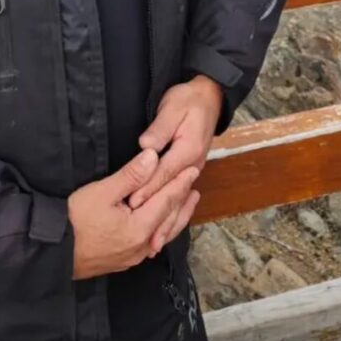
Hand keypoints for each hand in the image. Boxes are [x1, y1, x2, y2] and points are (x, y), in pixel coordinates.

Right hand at [68, 148, 199, 279]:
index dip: (180, 183)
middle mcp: (142, 246)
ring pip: (162, 234)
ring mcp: (133, 256)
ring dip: (175, 217)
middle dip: (182, 201)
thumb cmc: (75, 219)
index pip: (166, 200)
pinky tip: (161, 228)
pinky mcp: (123, 260)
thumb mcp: (102, 191)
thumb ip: (131, 176)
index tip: (192, 170)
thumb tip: (153, 157)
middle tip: (194, 185)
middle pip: (169, 220)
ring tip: (184, 205)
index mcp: (140, 228)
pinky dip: (162, 229)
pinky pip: (152, 243)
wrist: (53, 252)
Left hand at [127, 75, 222, 250]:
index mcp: (188, 150)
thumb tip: (146, 146)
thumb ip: (159, 129)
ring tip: (154, 245)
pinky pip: (181, 195)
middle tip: (143, 240)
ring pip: (178, 199)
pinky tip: (165, 226)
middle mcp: (193, 164)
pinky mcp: (190, 168)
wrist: (209, 96)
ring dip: (167, 221)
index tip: (131, 204)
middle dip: (157, 216)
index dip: (146, 190)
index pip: (163, 174)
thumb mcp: (172, 108)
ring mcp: (194, 168)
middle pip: (171, 193)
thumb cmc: (188, 100)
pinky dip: (173, 213)